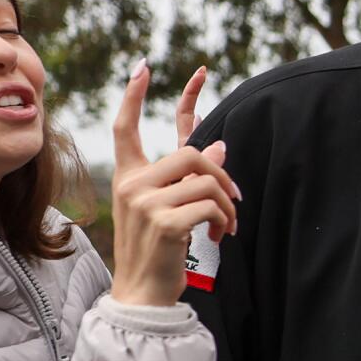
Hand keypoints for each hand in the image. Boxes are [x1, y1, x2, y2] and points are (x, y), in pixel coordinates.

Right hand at [110, 62, 240, 306]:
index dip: (134, 95)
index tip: (145, 66)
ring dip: (228, 204)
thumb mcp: (173, 208)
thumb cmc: (159, 251)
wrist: (143, 294)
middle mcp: (131, 185)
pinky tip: (221, 236)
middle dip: (222, 173)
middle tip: (234, 198)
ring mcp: (145, 203)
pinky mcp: (165, 222)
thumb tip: (219, 143)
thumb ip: (190, 177)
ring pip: (206, 179)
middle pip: (191, 152)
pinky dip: (226, 221)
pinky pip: (212, 205)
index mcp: (128, 178)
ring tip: (228, 225)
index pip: (125, 128)